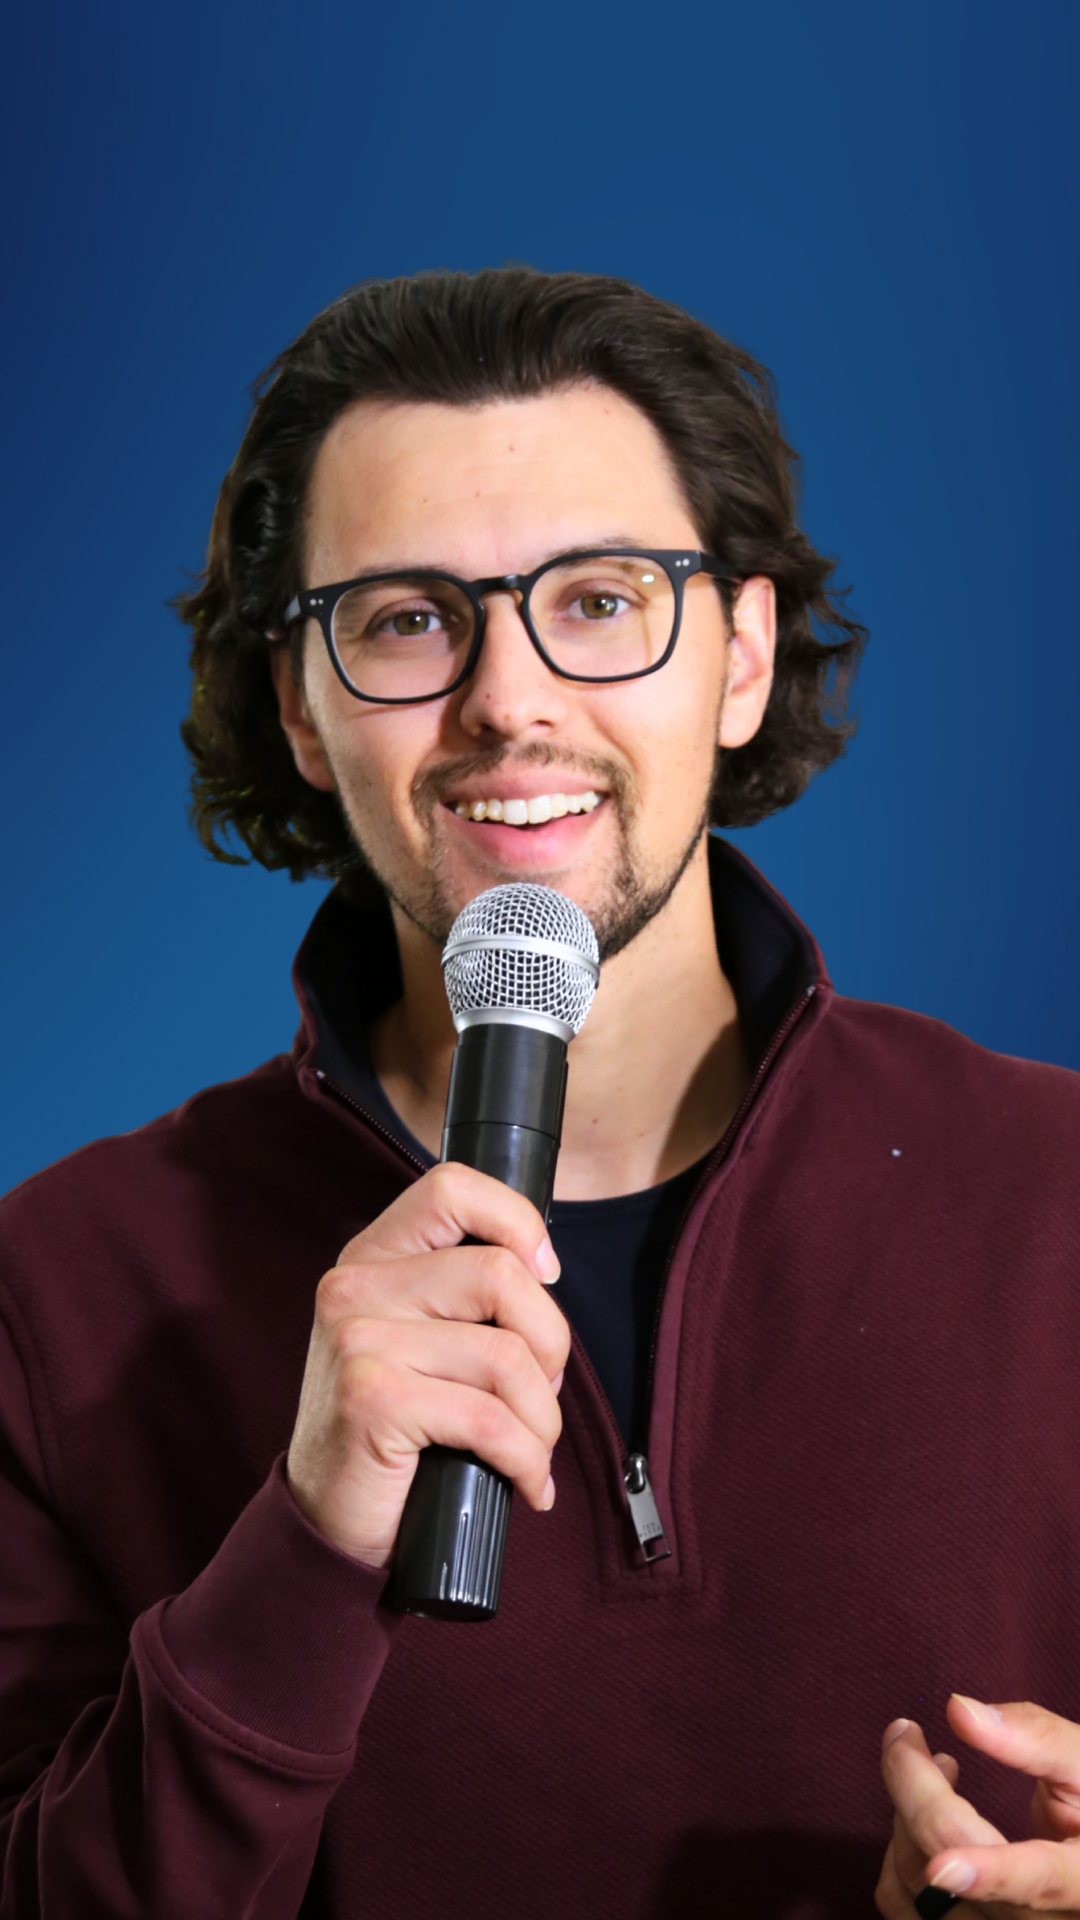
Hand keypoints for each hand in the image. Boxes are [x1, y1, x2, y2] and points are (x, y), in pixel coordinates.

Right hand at [286, 1162, 568, 1568]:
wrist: (326, 1520)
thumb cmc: (392, 1430)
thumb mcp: (416, 1340)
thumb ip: (461, 1294)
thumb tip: (544, 1269)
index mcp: (372, 1257)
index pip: (453, 1188)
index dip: (518, 1221)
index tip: (544, 1274)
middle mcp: (355, 1286)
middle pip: (502, 1275)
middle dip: (550, 1345)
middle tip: (539, 1394)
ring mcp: (358, 1340)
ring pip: (508, 1356)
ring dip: (542, 1418)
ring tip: (530, 1449)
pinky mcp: (372, 1399)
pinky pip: (491, 1421)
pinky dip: (527, 1460)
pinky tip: (526, 1483)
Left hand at [876, 1694, 1079, 1915]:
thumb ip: (1036, 1737)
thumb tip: (960, 1711)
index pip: (1037, 1880)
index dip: (989, 1874)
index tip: (942, 1869)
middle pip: (955, 1868)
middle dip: (914, 1788)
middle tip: (904, 1732)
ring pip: (922, 1892)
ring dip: (906, 1817)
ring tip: (937, 1769)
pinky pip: (905, 1908)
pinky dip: (899, 1856)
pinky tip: (924, 1818)